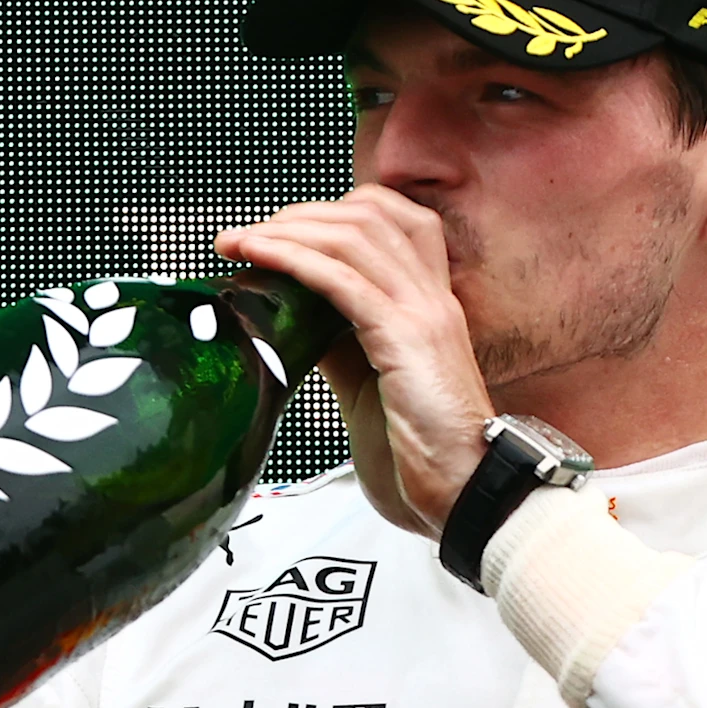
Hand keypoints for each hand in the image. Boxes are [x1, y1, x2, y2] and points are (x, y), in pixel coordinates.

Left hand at [215, 188, 487, 535]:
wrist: (467, 495)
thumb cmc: (426, 458)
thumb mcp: (371, 386)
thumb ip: (339, 345)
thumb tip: (292, 318)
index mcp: (431, 307)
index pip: (394, 221)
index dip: (335, 212)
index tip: (282, 231)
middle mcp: (433, 299)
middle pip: (368, 214)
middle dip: (298, 214)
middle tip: (247, 235)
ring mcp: (424, 314)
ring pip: (352, 237)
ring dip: (285, 229)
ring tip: (238, 242)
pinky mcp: (406, 339)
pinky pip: (342, 280)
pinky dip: (292, 259)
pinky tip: (257, 256)